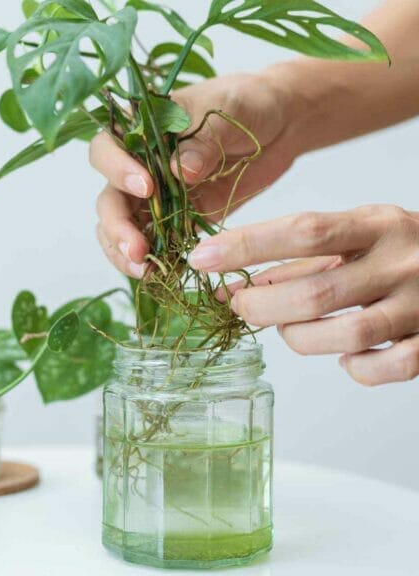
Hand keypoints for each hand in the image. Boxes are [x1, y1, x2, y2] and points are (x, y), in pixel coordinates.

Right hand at [92, 72, 301, 277]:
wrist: (279, 123)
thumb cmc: (248, 103)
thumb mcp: (229, 111)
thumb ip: (204, 140)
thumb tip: (181, 171)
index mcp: (140, 130)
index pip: (106, 148)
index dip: (116, 169)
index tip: (146, 186)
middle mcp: (137, 164)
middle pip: (108, 197)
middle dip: (117, 225)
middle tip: (137, 249)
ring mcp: (153, 195)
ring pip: (120, 225)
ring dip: (123, 250)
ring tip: (143, 271)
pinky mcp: (174, 218)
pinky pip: (151, 241)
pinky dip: (150, 260)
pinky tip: (158, 275)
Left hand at [186, 205, 418, 386]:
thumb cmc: (404, 251)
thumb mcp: (360, 234)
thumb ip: (302, 258)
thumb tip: (235, 284)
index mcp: (378, 224)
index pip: (303, 231)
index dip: (246, 246)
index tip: (201, 258)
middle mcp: (403, 260)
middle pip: (314, 292)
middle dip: (261, 306)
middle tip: (240, 305)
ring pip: (345, 336)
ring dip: (298, 338)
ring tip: (288, 329)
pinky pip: (386, 368)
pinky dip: (354, 368)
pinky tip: (344, 356)